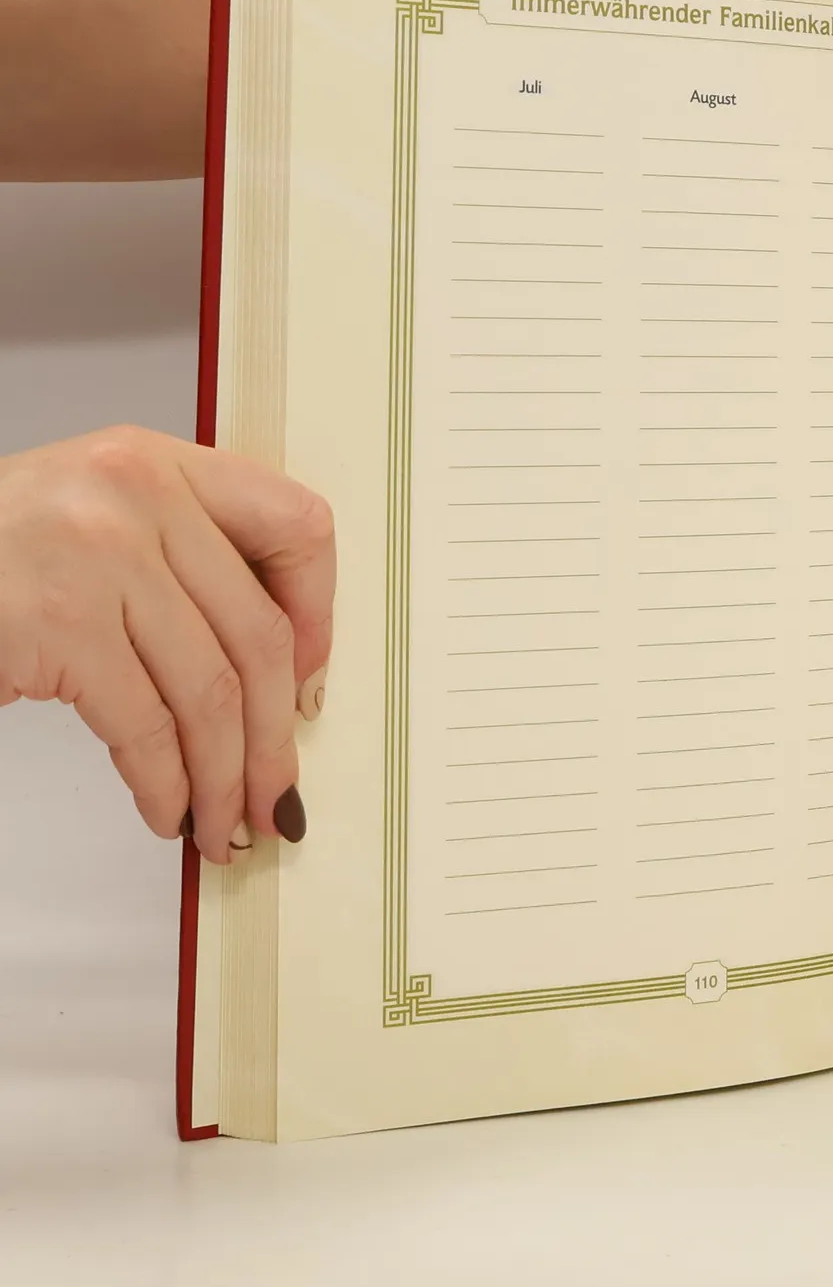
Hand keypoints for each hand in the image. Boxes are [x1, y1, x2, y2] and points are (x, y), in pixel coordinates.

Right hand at [0, 427, 334, 862]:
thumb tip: (279, 675)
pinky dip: (164, 784)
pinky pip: (144, 726)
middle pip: (258, 635)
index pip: (297, 527)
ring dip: (224, 778)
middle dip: (274, 736)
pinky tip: (168, 810)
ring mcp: (98, 555)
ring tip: (225, 823)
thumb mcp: (100, 519)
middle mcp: (139, 496)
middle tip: (278, 794)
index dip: (321, 618)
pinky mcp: (57, 621)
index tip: (312, 681)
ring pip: (209, 691)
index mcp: (163, 463)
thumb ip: (186, 562)